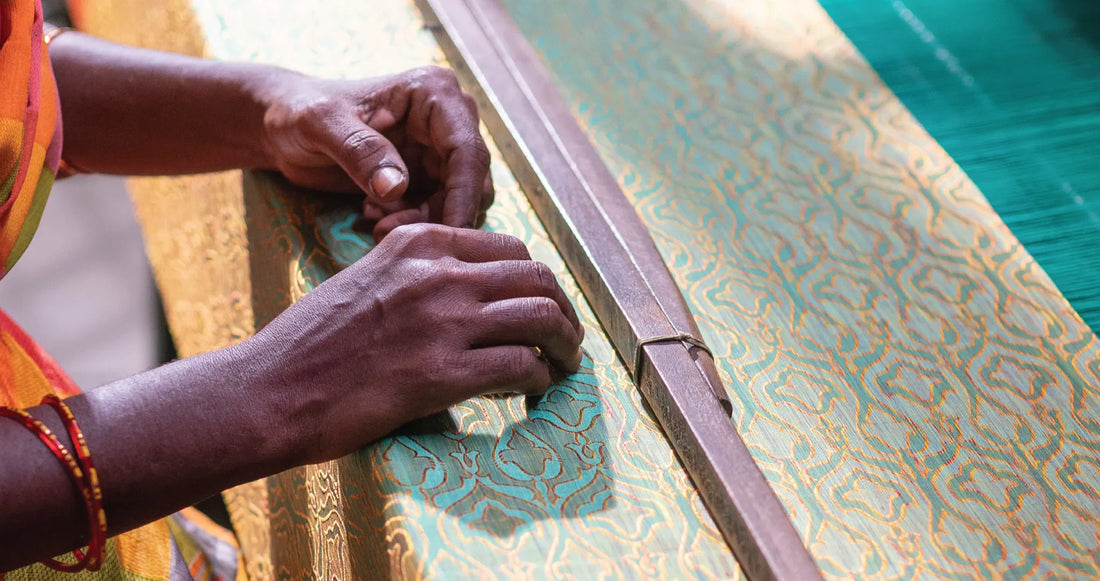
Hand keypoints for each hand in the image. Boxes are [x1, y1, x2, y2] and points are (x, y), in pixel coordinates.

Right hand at [247, 224, 582, 464]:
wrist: (270, 389)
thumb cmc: (311, 342)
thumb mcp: (366, 278)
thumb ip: (417, 274)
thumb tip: (467, 290)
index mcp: (418, 244)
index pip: (509, 249)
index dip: (535, 281)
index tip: (540, 306)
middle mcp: (438, 274)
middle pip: (537, 278)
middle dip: (563, 311)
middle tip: (566, 340)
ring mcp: (443, 321)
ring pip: (542, 318)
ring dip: (564, 346)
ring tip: (564, 366)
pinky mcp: (443, 373)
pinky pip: (522, 366)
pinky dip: (540, 380)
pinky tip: (532, 391)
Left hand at [260, 66, 493, 239]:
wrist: (282, 127)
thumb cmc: (299, 112)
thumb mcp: (321, 124)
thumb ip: (359, 150)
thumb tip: (397, 186)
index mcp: (433, 93)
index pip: (467, 150)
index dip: (463, 196)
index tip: (449, 233)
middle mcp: (447, 119)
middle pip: (470, 181)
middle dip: (437, 213)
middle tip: (389, 229)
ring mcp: (438, 149)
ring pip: (457, 201)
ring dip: (423, 220)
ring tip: (376, 220)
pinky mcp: (426, 175)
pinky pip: (437, 210)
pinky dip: (411, 221)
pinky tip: (373, 214)